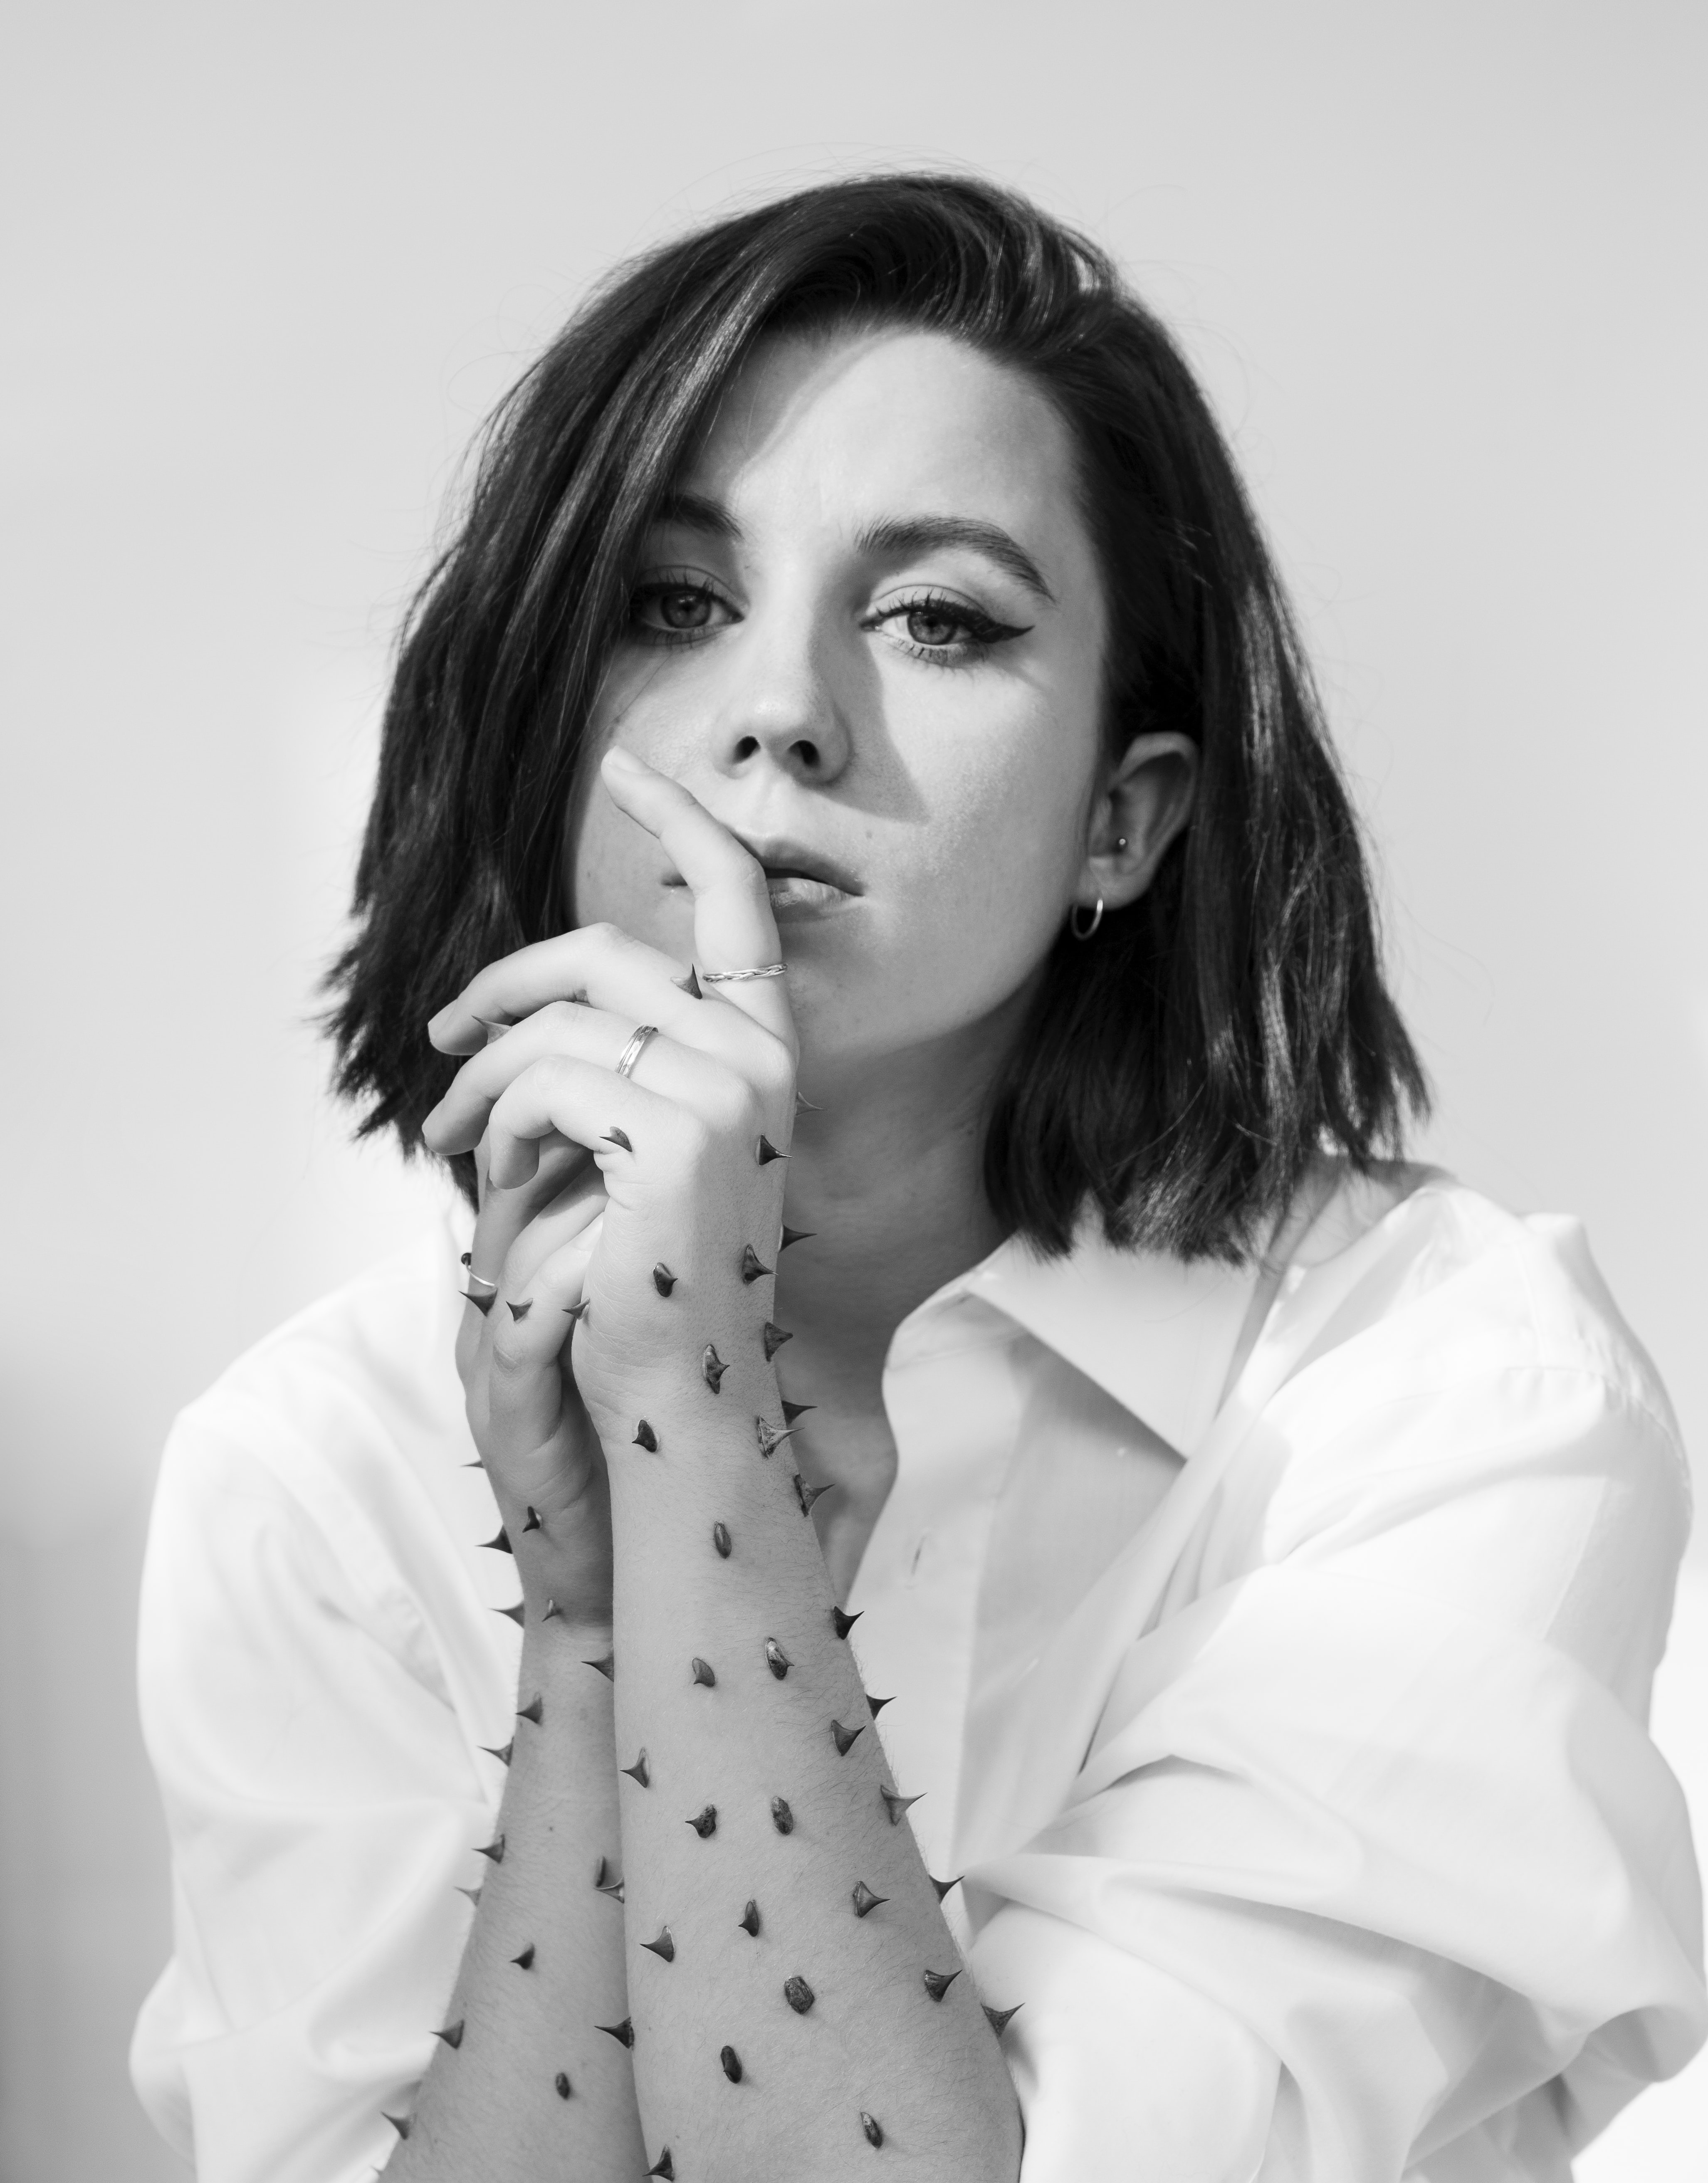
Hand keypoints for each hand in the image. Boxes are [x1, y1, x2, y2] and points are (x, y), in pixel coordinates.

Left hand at [424, 750, 798, 1460]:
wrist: (674, 1388)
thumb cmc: (646, 1279)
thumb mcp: (639, 1151)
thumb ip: (616, 1067)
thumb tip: (526, 1012)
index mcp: (763, 1053)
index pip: (738, 903)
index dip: (684, 820)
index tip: (629, 764)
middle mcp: (760, 1060)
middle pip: (605, 951)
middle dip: (501, 986)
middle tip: (439, 1032)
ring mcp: (726, 1093)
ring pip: (557, 1022)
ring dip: (480, 1080)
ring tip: (455, 1145)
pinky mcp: (673, 1135)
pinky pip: (544, 1082)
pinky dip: (500, 1127)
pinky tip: (500, 1181)